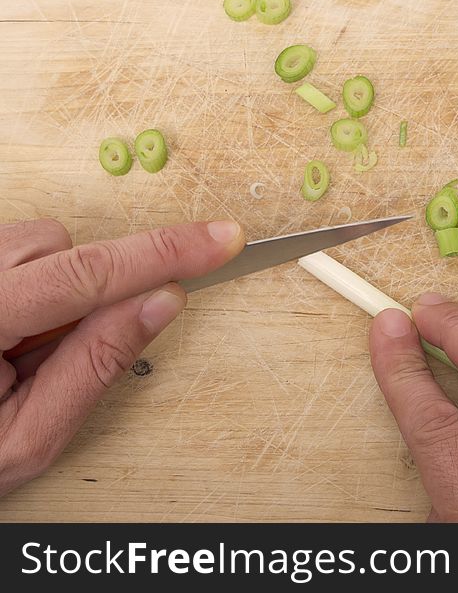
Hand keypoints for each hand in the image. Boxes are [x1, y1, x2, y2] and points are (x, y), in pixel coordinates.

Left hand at [0, 218, 244, 495]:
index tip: (217, 240)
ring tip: (19, 347)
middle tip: (51, 353)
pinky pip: (13, 253)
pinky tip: (4, 333)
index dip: (162, 254)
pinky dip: (26, 286)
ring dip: (51, 289)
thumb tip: (160, 302)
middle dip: (83, 291)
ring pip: (37, 243)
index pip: (85, 276)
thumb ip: (97, 363)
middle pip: (58, 245)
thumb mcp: (29, 436)